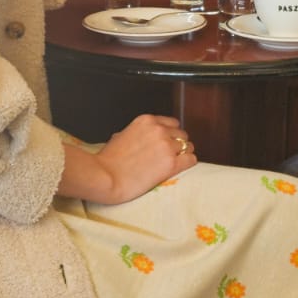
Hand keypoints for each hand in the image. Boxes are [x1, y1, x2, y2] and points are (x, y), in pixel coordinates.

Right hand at [60, 116, 196, 204]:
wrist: (105, 176)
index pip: (172, 123)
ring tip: (174, 164)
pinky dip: (188, 163)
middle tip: (170, 156)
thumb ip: (136, 133)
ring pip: (188, 146)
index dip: (171, 135)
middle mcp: (159, 130)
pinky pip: (191, 159)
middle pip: (182, 134)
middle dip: (178, 145)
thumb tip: (140, 138)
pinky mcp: (171, 163)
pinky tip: (180, 168)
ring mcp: (166, 146)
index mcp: (146, 121)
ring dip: (183, 155)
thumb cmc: (107, 160)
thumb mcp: (120, 136)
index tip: (168, 143)